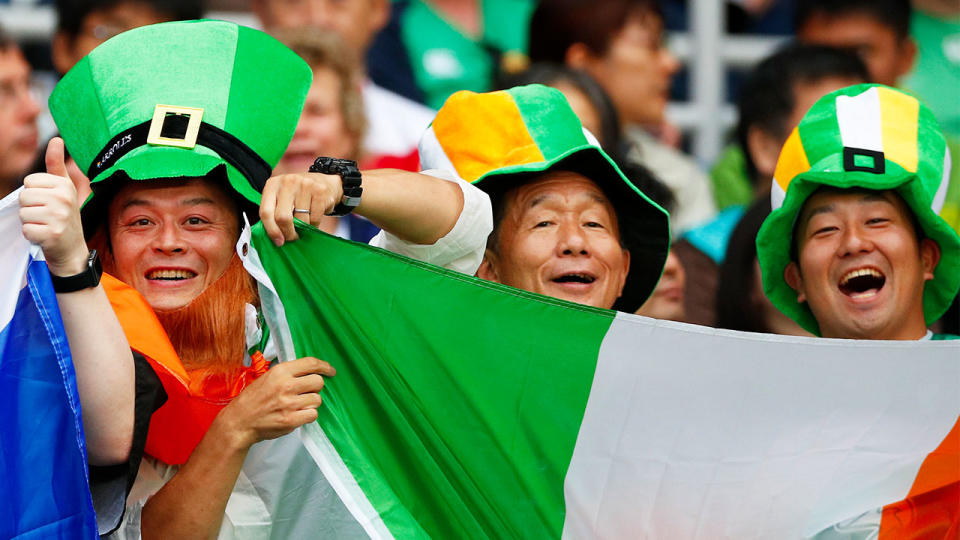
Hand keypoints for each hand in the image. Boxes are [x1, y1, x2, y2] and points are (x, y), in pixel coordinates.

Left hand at [19, 138, 88, 275]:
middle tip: (46, 216)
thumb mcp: (64, 189)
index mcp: (65, 185)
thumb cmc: (63, 216)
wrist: (72, 250)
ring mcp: (59, 217)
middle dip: (30, 208)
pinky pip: (26, 229)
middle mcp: (64, 199)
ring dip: (30, 222)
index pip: (29, 182)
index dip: (34, 193)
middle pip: (24, 196)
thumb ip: (56, 164)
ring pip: (23, 213)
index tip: (48, 202)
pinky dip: (32, 235)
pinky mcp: (52, 234)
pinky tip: (44, 236)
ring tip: (45, 225)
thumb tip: (57, 139)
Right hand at [215, 356, 335, 449]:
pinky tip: (298, 414)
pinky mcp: (291, 420)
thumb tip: (309, 370)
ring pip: (317, 399)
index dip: (324, 366)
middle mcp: (286, 385)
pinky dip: (308, 415)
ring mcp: (289, 404)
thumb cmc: (253, 400)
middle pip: (318, 382)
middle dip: (315, 387)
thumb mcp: (268, 377)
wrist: (239, 422)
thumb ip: (288, 373)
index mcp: (280, 371)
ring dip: (311, 402)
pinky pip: (313, 414)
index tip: (330, 370)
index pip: (311, 363)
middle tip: (306, 392)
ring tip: (298, 404)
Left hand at [260, 172, 342, 245]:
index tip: (278, 241)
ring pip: (301, 220)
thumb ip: (274, 212)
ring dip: (303, 228)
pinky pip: (315, 218)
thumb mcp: (282, 197)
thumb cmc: (298, 194)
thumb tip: (275, 238)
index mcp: (272, 185)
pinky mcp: (319, 191)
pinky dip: (314, 224)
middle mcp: (287, 182)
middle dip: (288, 233)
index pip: (266, 212)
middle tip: (292, 237)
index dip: (271, 230)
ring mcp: (304, 185)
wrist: (324, 181)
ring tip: (305, 222)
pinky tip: (314, 217)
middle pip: (282, 218)